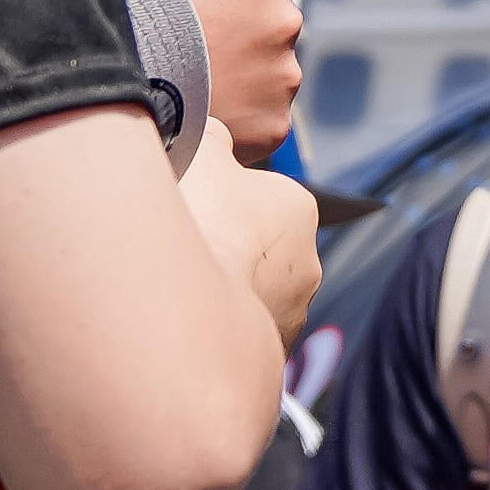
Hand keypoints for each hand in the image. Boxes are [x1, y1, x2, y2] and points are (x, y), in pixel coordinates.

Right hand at [144, 0, 306, 153]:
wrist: (109, 83)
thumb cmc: (133, 7)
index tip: (198, 1)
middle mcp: (285, 19)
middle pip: (267, 20)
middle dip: (238, 28)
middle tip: (190, 42)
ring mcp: (282, 74)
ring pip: (266, 68)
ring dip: (240, 72)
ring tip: (191, 77)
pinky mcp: (273, 120)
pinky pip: (261, 114)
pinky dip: (237, 112)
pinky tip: (202, 105)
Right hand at [183, 127, 322, 332]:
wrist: (189, 304)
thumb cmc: (202, 217)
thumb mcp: (203, 150)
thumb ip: (213, 136)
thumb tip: (216, 134)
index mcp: (298, 207)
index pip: (259, 199)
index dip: (219, 202)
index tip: (190, 210)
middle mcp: (308, 264)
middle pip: (257, 250)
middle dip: (226, 250)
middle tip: (184, 250)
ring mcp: (291, 314)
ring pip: (250, 295)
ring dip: (222, 292)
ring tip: (181, 291)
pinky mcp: (270, 354)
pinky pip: (240, 334)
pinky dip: (217, 329)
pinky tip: (188, 324)